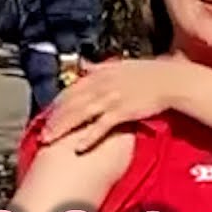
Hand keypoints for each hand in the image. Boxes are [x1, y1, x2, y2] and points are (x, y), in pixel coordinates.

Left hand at [40, 58, 185, 152]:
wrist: (171, 81)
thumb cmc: (149, 74)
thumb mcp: (121, 65)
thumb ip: (100, 66)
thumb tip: (84, 64)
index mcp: (100, 73)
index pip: (71, 89)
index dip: (57, 104)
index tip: (46, 115)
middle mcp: (101, 84)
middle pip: (71, 103)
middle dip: (54, 119)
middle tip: (41, 134)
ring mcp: (111, 98)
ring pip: (80, 114)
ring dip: (63, 128)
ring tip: (49, 141)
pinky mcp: (122, 111)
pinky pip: (101, 126)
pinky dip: (89, 137)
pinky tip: (78, 147)